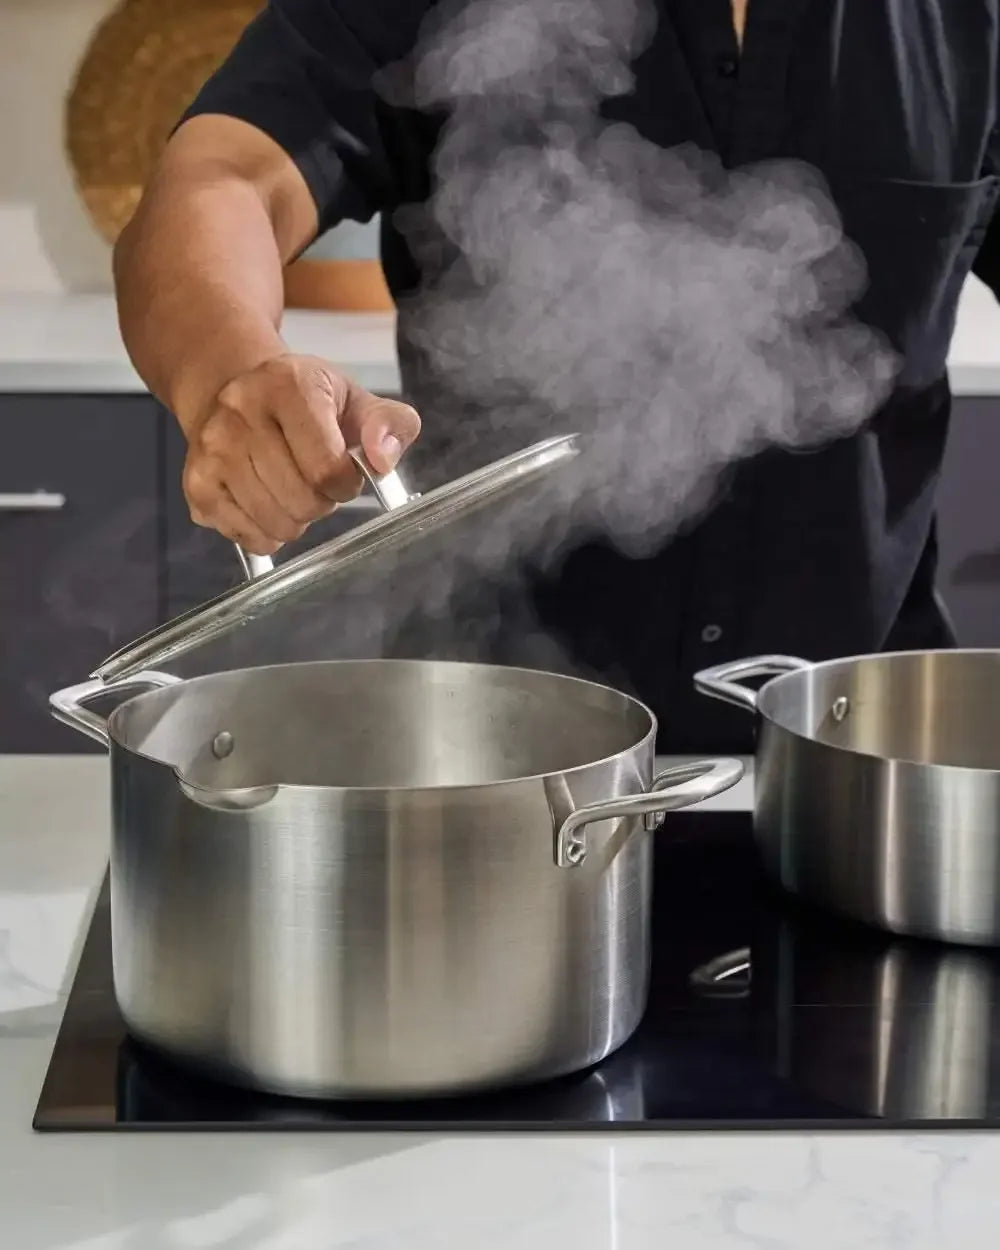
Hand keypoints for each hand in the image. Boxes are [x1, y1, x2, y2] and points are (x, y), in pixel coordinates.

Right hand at [182, 354, 420, 554]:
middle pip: (302, 500)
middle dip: (322, 501)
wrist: (232, 390)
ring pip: (276, 524)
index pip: (327, 467)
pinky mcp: (197, 484)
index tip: (345, 474)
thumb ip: (389, 424)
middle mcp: (240, 413)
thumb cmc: (304, 401)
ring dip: (296, 519)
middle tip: (315, 481)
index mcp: (287, 385)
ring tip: (291, 488)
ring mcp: (212, 450)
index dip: (346, 484)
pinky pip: (249, 537)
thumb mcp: (355, 400)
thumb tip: (382, 460)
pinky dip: (268, 533)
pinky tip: (267, 501)